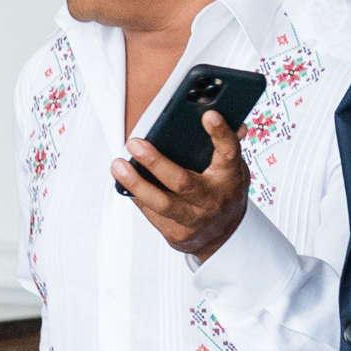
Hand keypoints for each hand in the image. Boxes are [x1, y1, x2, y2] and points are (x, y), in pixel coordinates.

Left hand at [111, 106, 250, 261]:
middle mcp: (212, 200)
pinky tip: (125, 183)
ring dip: (137, 184)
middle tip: (135, 144)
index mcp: (229, 177)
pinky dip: (137, 196)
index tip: (208, 115)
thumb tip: (222, 115)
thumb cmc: (223, 192)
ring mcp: (194, 219)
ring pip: (162, 203)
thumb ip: (226, 143)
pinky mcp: (176, 233)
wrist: (223, 235)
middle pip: (182, 182)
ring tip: (118, 166)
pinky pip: (151, 213)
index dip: (220, 134)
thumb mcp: (232, 167)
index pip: (228, 152)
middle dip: (156, 162)